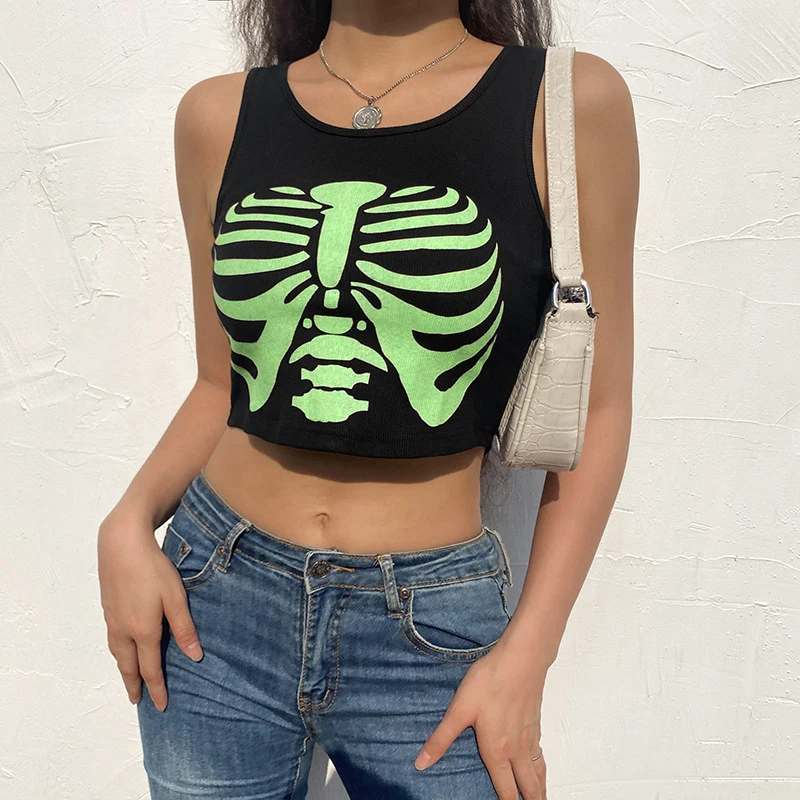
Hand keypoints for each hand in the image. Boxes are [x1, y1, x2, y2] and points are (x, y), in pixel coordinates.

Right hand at [97, 509, 202, 710]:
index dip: (156, 688)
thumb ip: (184, 628)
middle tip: (137, 701)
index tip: (160, 705)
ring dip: (124, 669)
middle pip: (128, 666)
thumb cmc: (153, 569)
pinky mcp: (108, 607)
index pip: (150, 669)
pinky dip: (118, 652)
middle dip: (133, 685)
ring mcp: (112, 619)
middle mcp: (124, 630)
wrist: (121, 544)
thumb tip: (195, 657)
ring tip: (129, 679)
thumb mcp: (176, 598)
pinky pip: (112, 639)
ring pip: (117, 653)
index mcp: (143, 630)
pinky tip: (123, 647)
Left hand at [414, 634, 547, 799]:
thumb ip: (441, 739)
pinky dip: (542, 768)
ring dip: (539, 789)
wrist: (521, 659)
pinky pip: (541, 754)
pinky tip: (538, 764)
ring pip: (538, 771)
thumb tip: (421, 764)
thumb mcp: (459, 710)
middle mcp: (517, 749)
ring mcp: (529, 736)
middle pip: (528, 785)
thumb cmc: (490, 682)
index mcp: (497, 751)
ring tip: (540, 799)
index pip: (505, 789)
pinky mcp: (535, 722)